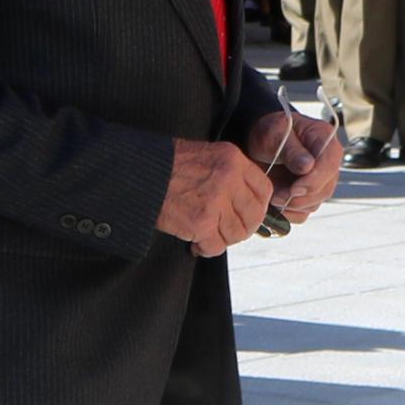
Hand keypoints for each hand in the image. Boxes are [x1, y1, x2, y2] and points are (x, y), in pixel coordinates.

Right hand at [155, 134, 274, 255]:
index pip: (264, 190)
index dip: (258, 207)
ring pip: (236, 234)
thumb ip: (229, 174)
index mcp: (233, 160)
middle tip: (228, 230)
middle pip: (254, 215)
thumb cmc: (167, 165)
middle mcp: (229, 179)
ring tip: (207, 236)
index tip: (248, 215)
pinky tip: (195, 243)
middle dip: (242, 228)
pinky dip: (206, 249)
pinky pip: (216, 246)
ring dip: (222, 239)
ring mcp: (216, 202)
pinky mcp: (201, 222)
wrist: (140, 173)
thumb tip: (244, 202)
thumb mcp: (206, 155)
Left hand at [244, 104, 342, 224]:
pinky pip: (304, 212)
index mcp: (323, 138)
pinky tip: (276, 203)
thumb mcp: (274, 134)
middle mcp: (327, 160)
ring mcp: (320, 179)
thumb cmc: (268, 132)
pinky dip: (288, 212)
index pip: (329, 164)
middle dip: (300, 196)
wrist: (257, 142)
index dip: (314, 180)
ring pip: (315, 203)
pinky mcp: (309, 194)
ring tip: (273, 195)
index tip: (293, 188)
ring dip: (292, 204)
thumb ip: (291, 149)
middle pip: (325, 188)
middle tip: (277, 195)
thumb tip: (307, 166)